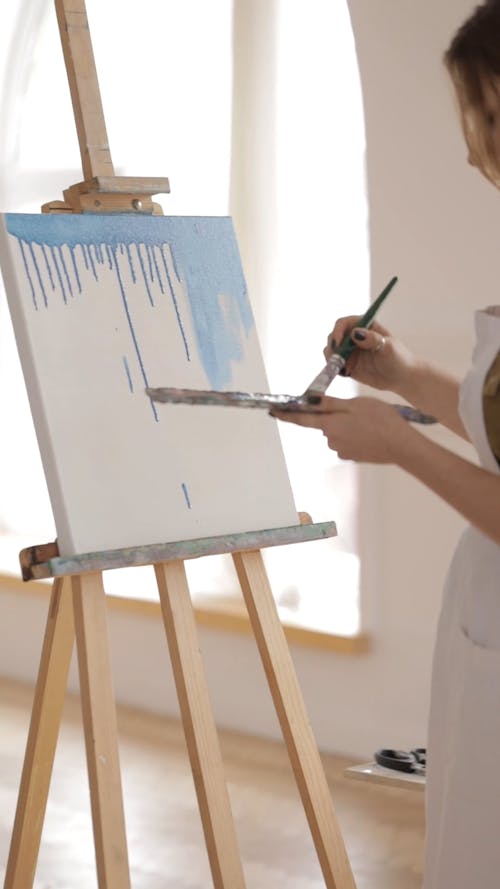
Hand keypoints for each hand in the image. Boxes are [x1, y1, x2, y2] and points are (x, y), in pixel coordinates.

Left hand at [271, 395, 414, 463]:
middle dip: (335, 416)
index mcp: (330, 424)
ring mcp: (341, 450)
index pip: (302, 419)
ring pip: (337, 432)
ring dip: (347, 426)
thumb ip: (330, 404)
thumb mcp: (355, 404)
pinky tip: (369, 434)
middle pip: (325, 423)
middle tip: (358, 411)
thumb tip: (309, 402)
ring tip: (368, 422)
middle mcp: (331, 440)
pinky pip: (347, 442)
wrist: (401, 446)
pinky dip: (355, 436)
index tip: (272, 411)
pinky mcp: (351, 456)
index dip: (286, 415)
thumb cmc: (381, 420)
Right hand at [327, 317, 415, 392]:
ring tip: (343, 368)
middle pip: (334, 337)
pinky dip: (335, 368)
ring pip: (331, 351)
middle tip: (337, 359)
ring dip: (332, 359)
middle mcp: (354, 337)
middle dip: (332, 347)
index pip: (343, 323)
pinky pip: (335, 364)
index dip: (337, 331)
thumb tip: (355, 333)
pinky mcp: (348, 365)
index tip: (338, 344)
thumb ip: (372, 339)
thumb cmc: (399, 358)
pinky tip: (346, 373)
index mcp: (364, 326)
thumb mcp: (388, 346)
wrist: (402, 378)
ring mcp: (350, 351)